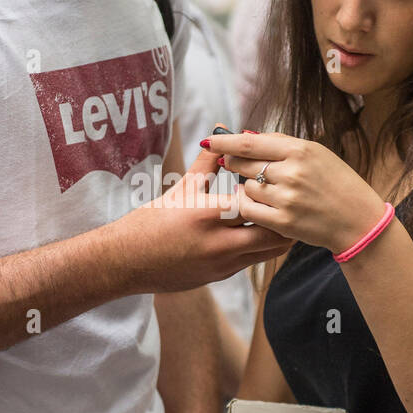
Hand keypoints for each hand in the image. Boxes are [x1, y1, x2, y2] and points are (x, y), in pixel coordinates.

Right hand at [113, 139, 291, 292]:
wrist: (126, 261)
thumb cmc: (150, 221)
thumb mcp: (180, 188)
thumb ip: (206, 163)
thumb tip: (221, 135)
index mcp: (207, 214)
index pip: (255, 200)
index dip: (267, 188)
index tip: (271, 177)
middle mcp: (218, 243)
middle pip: (273, 231)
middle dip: (282, 214)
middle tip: (286, 199)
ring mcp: (222, 264)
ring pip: (269, 250)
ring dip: (277, 233)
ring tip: (278, 214)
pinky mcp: (221, 277)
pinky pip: (253, 261)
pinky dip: (261, 246)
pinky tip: (259, 231)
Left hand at [200, 130, 385, 252]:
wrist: (357, 219)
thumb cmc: (335, 182)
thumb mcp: (315, 153)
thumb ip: (280, 143)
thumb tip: (243, 135)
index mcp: (300, 150)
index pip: (250, 143)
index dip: (225, 141)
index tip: (209, 140)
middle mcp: (292, 173)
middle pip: (243, 164)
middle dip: (233, 163)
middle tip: (232, 164)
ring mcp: (287, 199)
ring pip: (246, 187)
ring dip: (247, 187)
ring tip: (266, 188)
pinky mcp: (284, 222)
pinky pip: (249, 210)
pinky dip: (247, 205)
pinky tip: (257, 202)